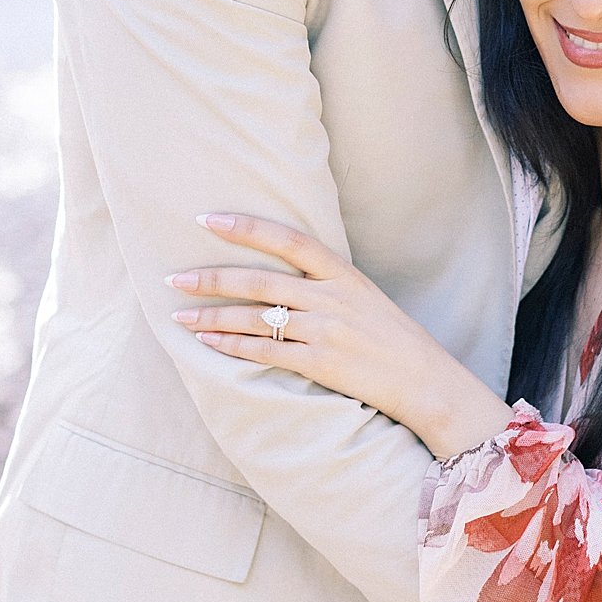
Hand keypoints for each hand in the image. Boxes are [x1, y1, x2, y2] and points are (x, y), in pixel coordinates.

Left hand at [165, 212, 511, 458]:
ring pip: (256, 318)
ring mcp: (326, 332)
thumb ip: (325, 281)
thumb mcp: (364, 297)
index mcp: (343, 275)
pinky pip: (266, 353)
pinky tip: (207, 342)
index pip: (288, 240)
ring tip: (180, 314)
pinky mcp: (321, 365)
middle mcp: (332, 299)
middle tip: (173, 277)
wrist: (427, 382)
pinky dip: (232, 346)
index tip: (206, 219)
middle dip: (211, 278)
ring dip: (212, 316)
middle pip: (260, 281)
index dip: (245, 227)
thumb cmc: (391, 338)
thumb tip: (279, 268)